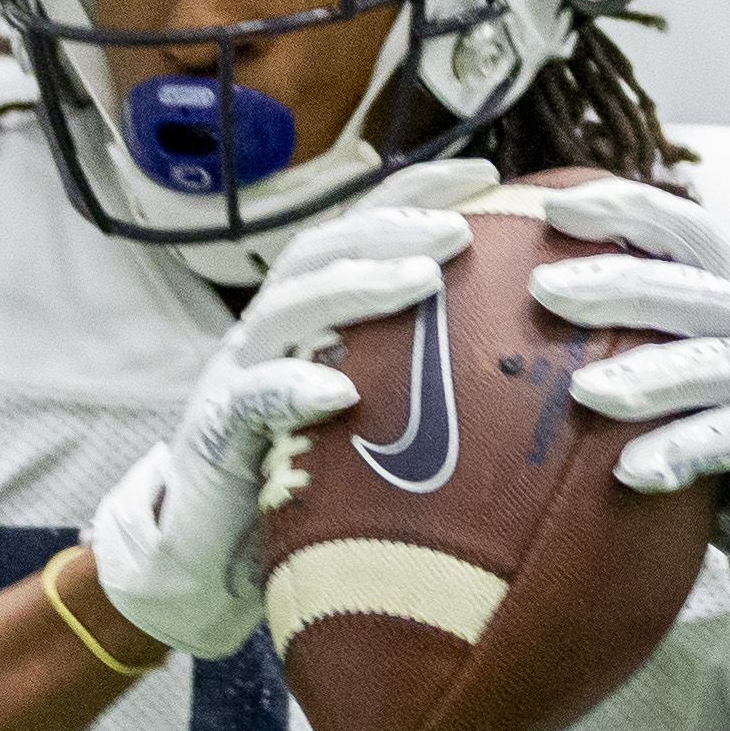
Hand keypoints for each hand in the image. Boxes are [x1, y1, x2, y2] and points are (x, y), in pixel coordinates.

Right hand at [85, 193, 478, 659]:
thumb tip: (520, 353)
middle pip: (321, 253)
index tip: (487, 176)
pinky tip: (338, 390)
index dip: (415, 193)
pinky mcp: (214, 435)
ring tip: (421, 279)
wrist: (209, 554)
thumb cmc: (306, 480)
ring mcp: (235, 377)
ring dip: (356, 287)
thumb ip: (416, 376)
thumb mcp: (370, 418)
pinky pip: (249, 402)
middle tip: (460, 228)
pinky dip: (291, 388)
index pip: (359, 232)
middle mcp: (270, 332)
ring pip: (288, 309)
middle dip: (390, 227)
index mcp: (309, 317)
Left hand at [526, 177, 729, 725]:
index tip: (552, 209)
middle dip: (616, 285)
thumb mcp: (683, 370)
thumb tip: (520, 303)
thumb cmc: (719, 442)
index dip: (623, 209)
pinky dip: (686, 449)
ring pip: (715, 364)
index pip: (684, 228)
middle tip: (545, 292)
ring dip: (649, 376)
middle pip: (691, 289)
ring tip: (587, 394)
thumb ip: (635, 332)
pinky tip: (633, 471)